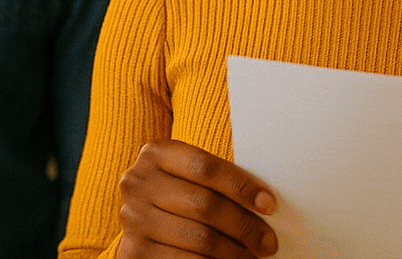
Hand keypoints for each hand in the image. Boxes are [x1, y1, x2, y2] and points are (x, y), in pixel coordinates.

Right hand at [115, 139, 278, 257]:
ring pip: (198, 238)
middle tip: (268, 242)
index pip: (205, 168)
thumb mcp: (191, 176)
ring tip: (253, 256)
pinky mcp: (132, 252)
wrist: (144, 218)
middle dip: (244, 226)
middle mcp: (138, 183)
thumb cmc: (181, 193)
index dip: (241, 187)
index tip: (269, 205)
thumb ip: (218, 181)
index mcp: (156, 153)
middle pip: (204, 205)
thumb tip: (265, 203)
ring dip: (233, 251)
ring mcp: (132, 218)